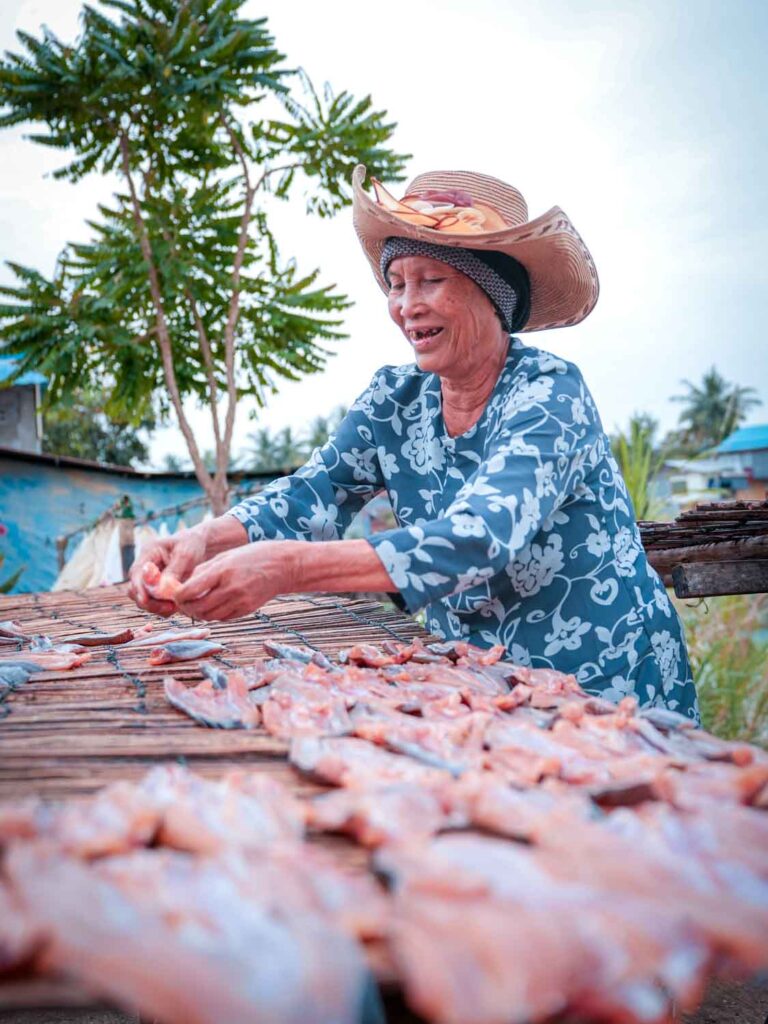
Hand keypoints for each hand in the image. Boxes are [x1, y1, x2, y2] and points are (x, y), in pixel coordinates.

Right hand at [127, 528, 207, 616]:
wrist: (200, 545)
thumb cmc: (192, 544)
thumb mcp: (186, 554)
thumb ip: (174, 570)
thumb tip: (162, 588)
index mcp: (148, 553)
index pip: (135, 574)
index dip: (139, 588)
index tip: (146, 600)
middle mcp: (144, 567)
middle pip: (134, 590)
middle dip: (149, 602)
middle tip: (169, 607)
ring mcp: (149, 579)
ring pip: (143, 599)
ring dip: (156, 607)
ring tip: (176, 607)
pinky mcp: (157, 588)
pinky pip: (154, 603)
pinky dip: (163, 608)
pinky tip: (178, 606)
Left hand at [174, 541, 294, 620]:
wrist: (283, 566)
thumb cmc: (252, 556)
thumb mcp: (225, 556)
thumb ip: (203, 571)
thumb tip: (183, 585)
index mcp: (222, 571)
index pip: (190, 591)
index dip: (178, 596)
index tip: (176, 593)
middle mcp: (231, 589)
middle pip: (197, 608)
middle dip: (186, 608)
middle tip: (183, 602)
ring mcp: (240, 602)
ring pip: (209, 616)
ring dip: (198, 613)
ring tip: (196, 604)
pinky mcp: (246, 611)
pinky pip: (222, 618)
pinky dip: (213, 614)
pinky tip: (214, 605)